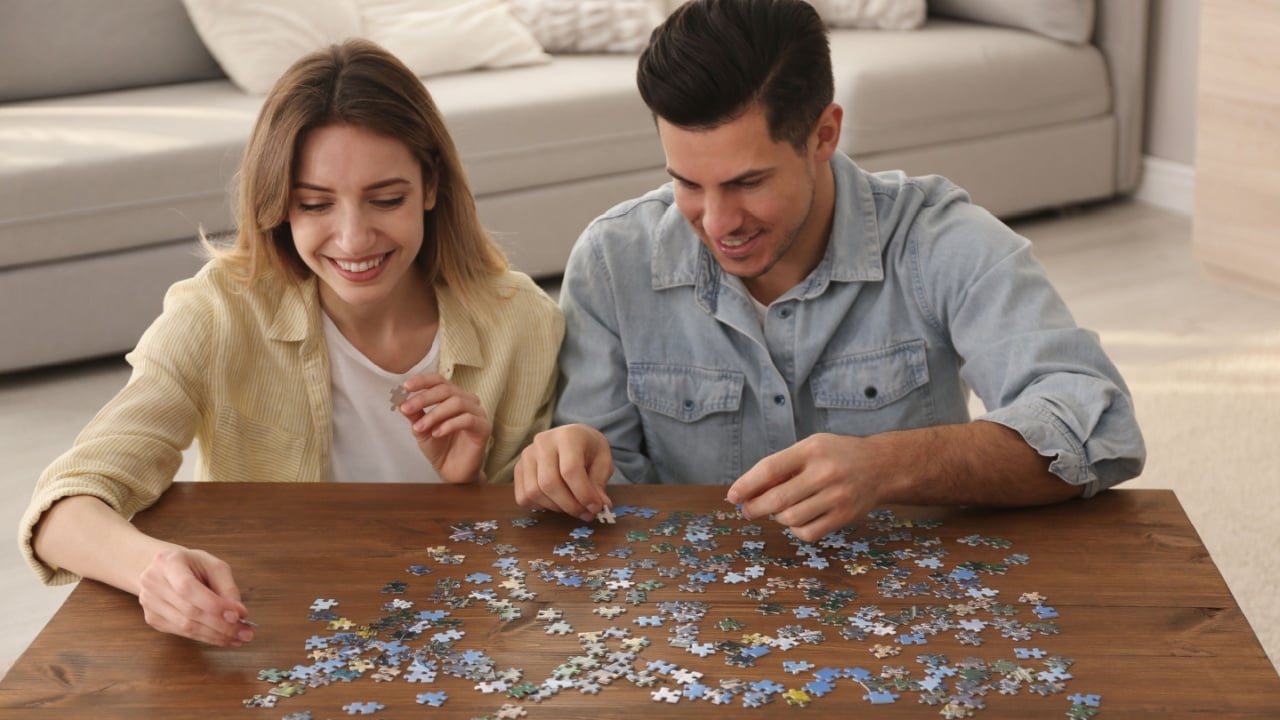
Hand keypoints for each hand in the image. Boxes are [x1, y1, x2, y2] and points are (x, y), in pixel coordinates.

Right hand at [136, 545, 250, 645]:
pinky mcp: (152, 619)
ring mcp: (150, 603)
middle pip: (190, 611)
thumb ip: (226, 586)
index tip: (238, 615)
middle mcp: (153, 583)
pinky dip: (205, 638)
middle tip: (246, 633)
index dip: (213, 604)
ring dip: (215, 636)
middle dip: (222, 625)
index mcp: (168, 562)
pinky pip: (181, 633)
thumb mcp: (212, 565)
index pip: (188, 588)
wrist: (160, 568)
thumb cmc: (191, 564)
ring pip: (185, 626)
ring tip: (238, 638)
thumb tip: (239, 613)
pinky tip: (222, 638)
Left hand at [398, 373, 491, 483]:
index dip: (423, 381)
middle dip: (424, 398)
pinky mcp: (484, 428)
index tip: (406, 387)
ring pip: (457, 403)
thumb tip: (401, 402)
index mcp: (453, 396)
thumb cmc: (440, 448)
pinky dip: (449, 424)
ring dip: (435, 414)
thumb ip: (414, 415)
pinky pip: (468, 419)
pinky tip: (436, 433)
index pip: (439, 380)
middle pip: (446, 389)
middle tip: (407, 408)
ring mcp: (477, 413)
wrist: (452, 471)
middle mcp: (467, 401)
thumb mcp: (421, 430)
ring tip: (420, 428)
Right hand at [514, 424, 613, 520]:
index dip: (583, 494)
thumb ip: (599, 484)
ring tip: (572, 507)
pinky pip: (523, 496)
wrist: (573, 437)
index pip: (570, 470)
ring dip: (556, 507)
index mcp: (567, 436)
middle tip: (586, 513)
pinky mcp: (518, 468)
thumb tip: (600, 506)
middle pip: (549, 483)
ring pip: (534, 492)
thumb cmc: (589, 449)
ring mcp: (527, 455)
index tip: (596, 508)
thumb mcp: (603, 462)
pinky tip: (555, 502)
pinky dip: (540, 506)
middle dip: (570, 505)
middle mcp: (543, 442)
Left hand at [727, 433, 886, 542]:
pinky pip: (808, 532)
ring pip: (790, 518)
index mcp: (812, 450)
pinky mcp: (845, 516)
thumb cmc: (837, 455)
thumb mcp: (811, 447)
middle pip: (777, 499)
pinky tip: (798, 519)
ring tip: (780, 509)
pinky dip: (796, 530)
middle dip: (754, 508)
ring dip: (778, 517)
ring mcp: (837, 496)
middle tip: (747, 510)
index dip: (746, 485)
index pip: (769, 469)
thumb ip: (783, 466)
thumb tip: (748, 492)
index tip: (732, 497)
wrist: (881, 466)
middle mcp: (825, 473)